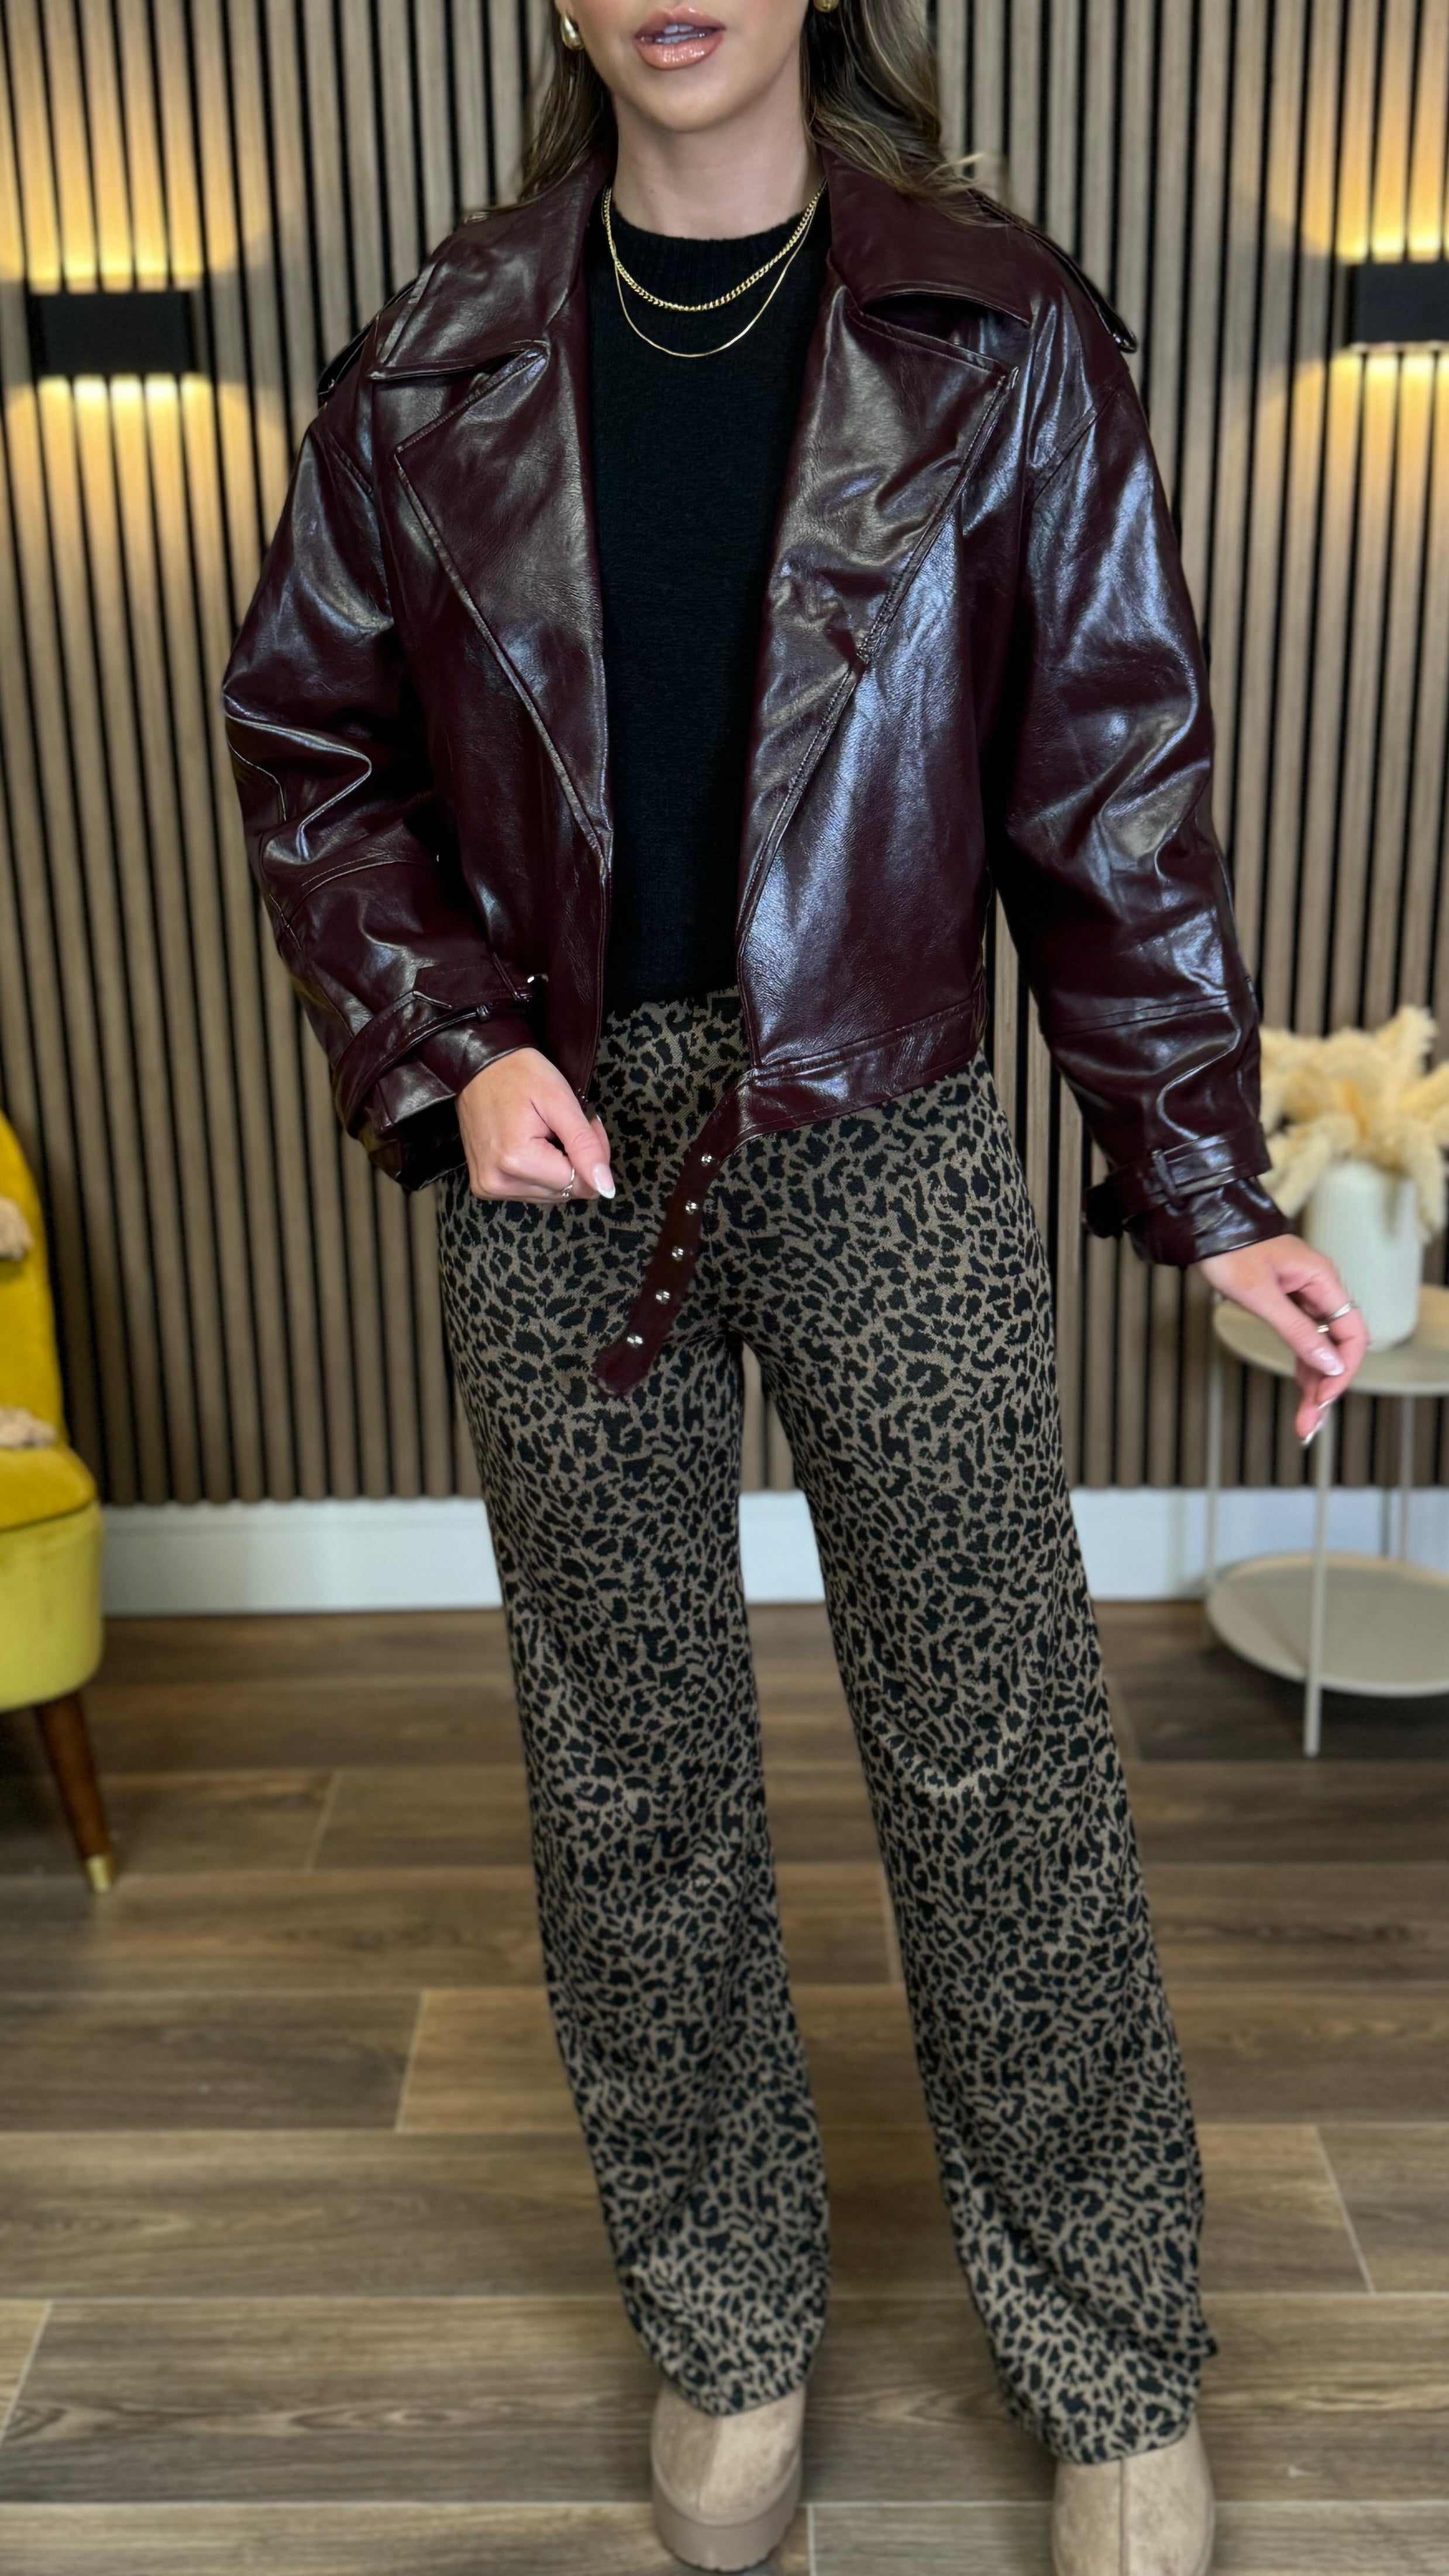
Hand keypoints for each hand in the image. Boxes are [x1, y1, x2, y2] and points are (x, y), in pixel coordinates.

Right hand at [456, 1048, 613, 1202]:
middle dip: (577, 1162)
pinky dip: (540, 1171)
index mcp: (517, 1161)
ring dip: (559, 1167)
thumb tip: (605, 1188)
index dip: (593, 1157)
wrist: (479, 1066)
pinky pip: (530, 1190)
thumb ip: (585, 1146)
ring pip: (550, 1194)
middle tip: (568, 1125)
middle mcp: (498, 1182)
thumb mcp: (560, 1102)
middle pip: (565, 1192)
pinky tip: (533, 1144)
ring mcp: (489, 1187)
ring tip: (550, 1132)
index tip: (588, 1125)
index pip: (580, 1184)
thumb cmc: (519, 1075)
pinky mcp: (485, 1186)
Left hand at [1193, 1234, 1367, 1442]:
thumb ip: (1296, 1329)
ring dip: (1314, 1382)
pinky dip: (1303, 1365)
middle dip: (1326, 1386)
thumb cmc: (1228, 1252)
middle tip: (1309, 1424)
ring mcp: (1304, 1296)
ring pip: (1320, 1347)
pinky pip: (1304, 1339)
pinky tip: (1301, 1390)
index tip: (1324, 1397)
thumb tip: (1330, 1363)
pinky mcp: (1286, 1303)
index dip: (1343, 1369)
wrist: (1203, 1227)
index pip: (1352, 1334)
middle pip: (1337, 1346)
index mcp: (1322, 1281)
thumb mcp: (1260, 1295)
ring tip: (1305, 1421)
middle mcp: (1319, 1289)